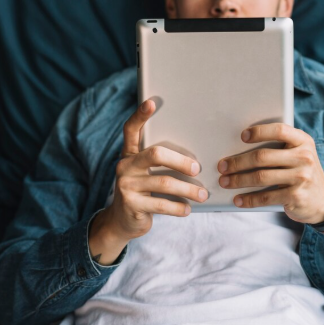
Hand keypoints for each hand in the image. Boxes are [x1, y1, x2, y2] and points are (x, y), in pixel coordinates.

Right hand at [103, 98, 208, 240]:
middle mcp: (125, 167)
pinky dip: (179, 207)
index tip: (151, 102)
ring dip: (188, 190)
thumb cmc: (143, 193)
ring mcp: (126, 186)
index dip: (139, 115)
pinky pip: (162, 204)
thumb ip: (159, 163)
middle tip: (197, 169)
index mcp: (129, 155)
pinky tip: (187, 209)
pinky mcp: (132, 205)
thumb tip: (195, 159)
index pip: (131, 130)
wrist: (121, 222)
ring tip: (202, 195)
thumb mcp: (145, 175)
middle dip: (181, 161)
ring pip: (164, 183)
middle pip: (155, 154)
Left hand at [217, 123, 323, 224]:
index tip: (242, 136)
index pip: (279, 130)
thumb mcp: (299, 154)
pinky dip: (249, 199)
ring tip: (225, 182)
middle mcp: (304, 157)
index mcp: (303, 141)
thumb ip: (281, 147)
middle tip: (222, 166)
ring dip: (238, 180)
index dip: (259, 132)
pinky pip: (266, 197)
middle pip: (263, 157)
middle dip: (238, 162)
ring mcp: (301, 177)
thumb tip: (242, 145)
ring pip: (261, 177)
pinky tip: (238, 200)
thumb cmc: (302, 172)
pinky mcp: (296, 196)